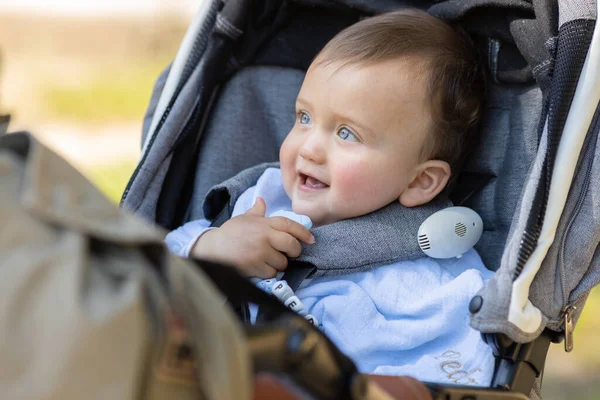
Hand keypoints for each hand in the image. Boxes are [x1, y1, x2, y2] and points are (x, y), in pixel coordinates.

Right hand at [191, 197, 314, 277]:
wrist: (212, 249)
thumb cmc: (229, 234)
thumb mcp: (242, 219)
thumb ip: (256, 212)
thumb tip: (261, 200)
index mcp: (264, 223)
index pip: (290, 225)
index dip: (303, 232)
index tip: (311, 239)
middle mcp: (265, 236)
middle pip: (291, 245)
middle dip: (294, 251)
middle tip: (291, 254)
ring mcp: (260, 251)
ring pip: (283, 262)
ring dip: (279, 264)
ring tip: (269, 261)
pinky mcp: (255, 266)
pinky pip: (272, 272)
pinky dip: (269, 272)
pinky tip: (261, 268)